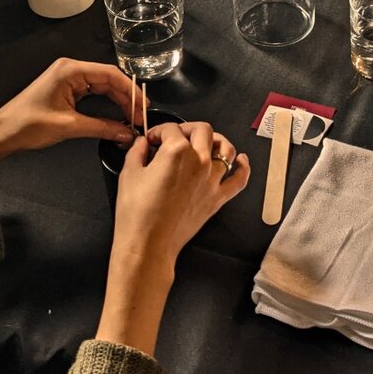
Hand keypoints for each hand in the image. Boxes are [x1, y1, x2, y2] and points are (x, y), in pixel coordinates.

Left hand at [0, 58, 145, 177]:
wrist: (2, 133)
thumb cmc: (26, 125)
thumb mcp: (69, 126)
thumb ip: (102, 128)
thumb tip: (127, 133)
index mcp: (70, 70)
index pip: (111, 75)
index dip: (131, 91)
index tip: (143, 107)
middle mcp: (71, 70)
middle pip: (109, 80)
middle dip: (127, 98)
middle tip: (140, 118)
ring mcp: (69, 79)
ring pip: (104, 87)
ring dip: (119, 102)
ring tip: (132, 119)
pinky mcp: (67, 89)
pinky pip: (94, 93)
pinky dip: (107, 104)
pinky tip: (117, 116)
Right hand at [97, 122, 249, 354]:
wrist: (149, 244)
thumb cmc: (136, 213)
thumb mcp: (129, 174)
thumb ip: (138, 151)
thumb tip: (142, 143)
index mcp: (177, 151)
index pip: (171, 129)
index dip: (158, 131)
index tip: (153, 139)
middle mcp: (199, 161)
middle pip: (202, 130)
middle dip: (187, 128)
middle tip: (176, 136)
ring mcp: (212, 179)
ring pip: (225, 149)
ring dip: (216, 140)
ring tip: (206, 142)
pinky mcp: (218, 198)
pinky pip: (239, 179)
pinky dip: (243, 167)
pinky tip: (241, 160)